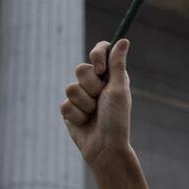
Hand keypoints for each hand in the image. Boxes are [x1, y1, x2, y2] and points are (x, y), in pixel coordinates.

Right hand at [62, 39, 131, 166]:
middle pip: (80, 69)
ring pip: (71, 88)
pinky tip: (85, 123)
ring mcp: (81, 97)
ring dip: (84, 104)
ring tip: (93, 115)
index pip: (100, 52)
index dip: (97, 56)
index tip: (100, 69)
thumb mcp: (119, 90)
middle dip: (90, 86)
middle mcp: (95, 84)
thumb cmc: (116, 120)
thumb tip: (123, 40)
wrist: (105, 148)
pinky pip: (65, 104)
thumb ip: (117, 65)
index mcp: (110, 76)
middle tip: (100, 99)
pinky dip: (77, 115)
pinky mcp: (70, 110)